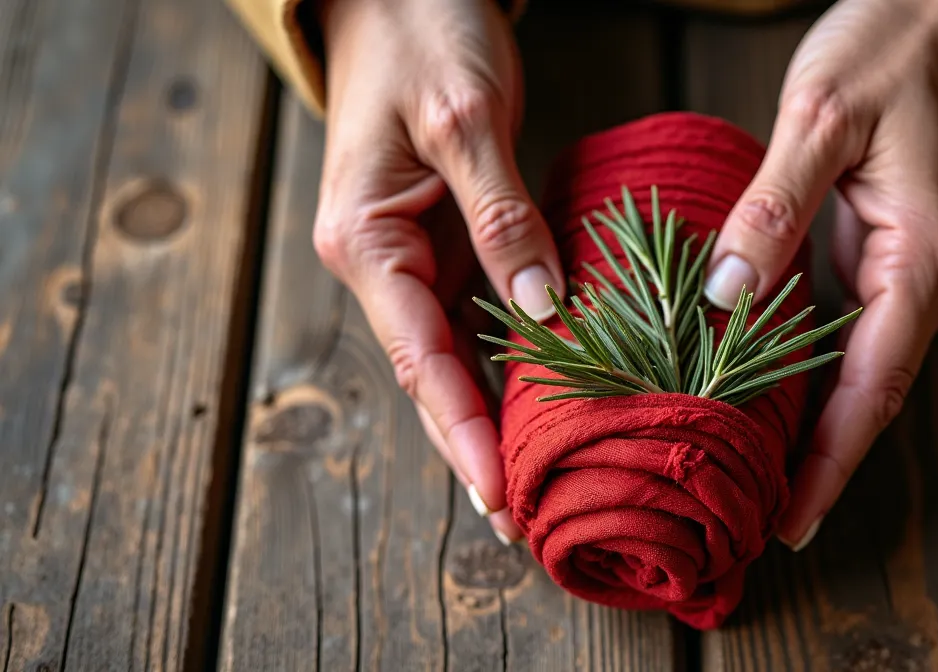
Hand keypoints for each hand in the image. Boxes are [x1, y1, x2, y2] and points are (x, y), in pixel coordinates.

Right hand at [312, 0, 565, 543]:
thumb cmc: (421, 35)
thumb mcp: (464, 117)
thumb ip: (503, 216)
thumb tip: (543, 313)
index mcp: (365, 239)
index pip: (415, 355)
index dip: (458, 427)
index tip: (497, 490)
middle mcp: (384, 261)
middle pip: (431, 375)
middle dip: (474, 447)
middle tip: (523, 520)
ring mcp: (415, 256)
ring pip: (456, 356)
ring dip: (494, 417)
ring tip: (539, 484)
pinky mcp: (449, 242)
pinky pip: (479, 317)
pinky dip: (509, 364)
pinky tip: (546, 402)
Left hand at [702, 0, 937, 549]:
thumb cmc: (890, 49)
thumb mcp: (820, 118)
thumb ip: (773, 207)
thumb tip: (727, 294)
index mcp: (926, 256)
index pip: (877, 385)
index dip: (832, 460)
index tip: (792, 519)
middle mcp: (936, 279)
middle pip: (875, 394)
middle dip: (818, 461)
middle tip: (752, 517)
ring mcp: (923, 273)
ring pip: (866, 370)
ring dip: (814, 425)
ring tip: (750, 476)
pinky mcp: (901, 258)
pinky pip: (858, 334)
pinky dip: (816, 373)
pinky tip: (768, 398)